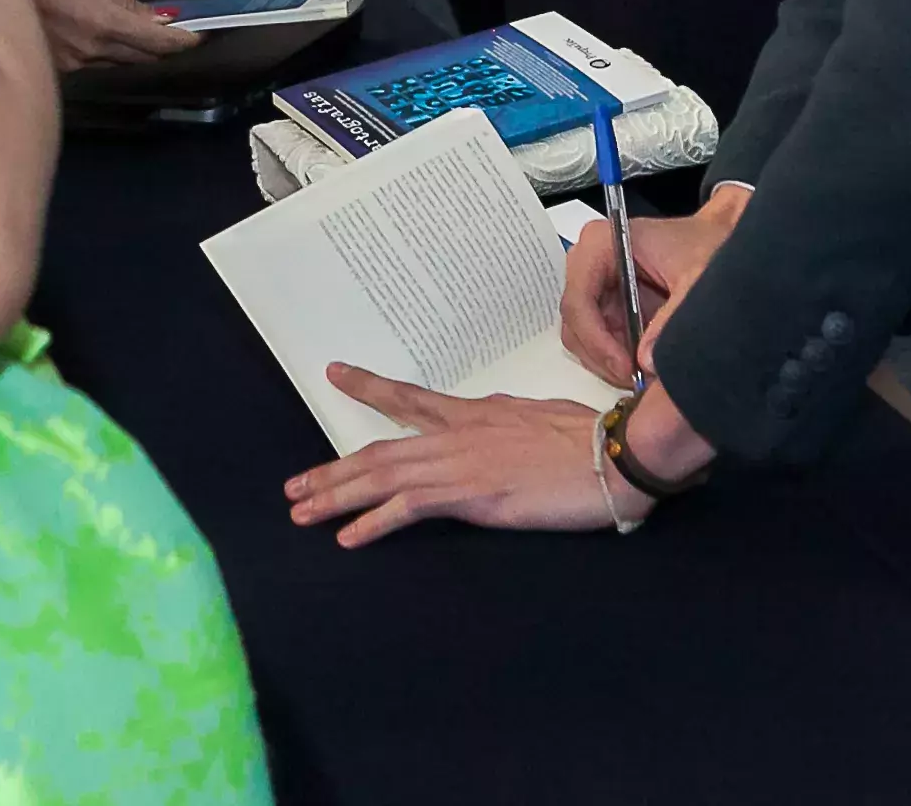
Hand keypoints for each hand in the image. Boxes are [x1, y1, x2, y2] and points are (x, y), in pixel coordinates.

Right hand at [23, 0, 198, 69]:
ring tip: (149, 39)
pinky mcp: (61, 74)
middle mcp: (95, 51)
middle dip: (165, 49)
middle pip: (144, 58)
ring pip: (121, 65)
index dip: (185, 40)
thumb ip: (125, 2)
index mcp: (105, 22)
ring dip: (137, 53)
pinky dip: (110, 57)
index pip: (158, 41)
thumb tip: (158, 19)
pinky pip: (97, 67)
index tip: (202, 35)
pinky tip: (112, 45)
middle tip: (181, 37)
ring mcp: (76, 66)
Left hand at [283, 370, 632, 544]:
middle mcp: (458, 434)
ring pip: (383, 476)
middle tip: (294, 486)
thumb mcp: (540, 418)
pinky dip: (373, 522)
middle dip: (333, 469)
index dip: (370, 387)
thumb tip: (494, 427)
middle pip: (381, 450)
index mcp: (475, 414)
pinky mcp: (473, 495)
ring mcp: (462, 463)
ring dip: (337, 495)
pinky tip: (347, 536)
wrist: (616, 456)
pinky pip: (410, 507)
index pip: (411, 399)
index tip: (336, 374)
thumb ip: (508, 424)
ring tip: (302, 511)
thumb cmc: (592, 440)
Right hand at [561, 184, 747, 384]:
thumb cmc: (706, 245)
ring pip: (583, 338)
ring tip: (644, 376)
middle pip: (575, 323)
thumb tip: (645, 361)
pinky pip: (598, 340)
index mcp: (601, 243)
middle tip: (637, 380)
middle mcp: (589, 262)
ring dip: (608, 362)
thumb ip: (673, 316)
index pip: (578, 300)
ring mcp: (595, 285)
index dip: (596, 340)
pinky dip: (616, 359)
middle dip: (603, 357)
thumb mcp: (697, 277)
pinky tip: (643, 366)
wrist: (716, 240)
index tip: (625, 367)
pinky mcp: (605, 304)